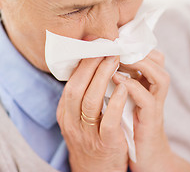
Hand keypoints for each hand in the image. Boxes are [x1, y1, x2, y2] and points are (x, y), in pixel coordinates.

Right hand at [56, 56, 127, 171]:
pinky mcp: (105, 144)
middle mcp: (71, 123)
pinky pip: (108, 120)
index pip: (70, 83)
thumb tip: (90, 66)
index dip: (82, 63)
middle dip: (91, 64)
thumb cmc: (91, 139)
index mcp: (65, 113)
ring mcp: (87, 134)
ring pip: (90, 101)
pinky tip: (125, 86)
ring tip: (115, 59)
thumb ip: (81, 97)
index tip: (93, 44)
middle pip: (76, 88)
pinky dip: (116, 101)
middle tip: (105, 46)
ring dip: (103, 77)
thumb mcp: (78, 118)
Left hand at [113, 50, 172, 171]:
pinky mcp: (151, 122)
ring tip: (117, 59)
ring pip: (160, 77)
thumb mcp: (125, 100)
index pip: (152, 56)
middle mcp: (155, 93)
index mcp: (148, 85)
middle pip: (159, 61)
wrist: (145, 158)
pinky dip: (132, 88)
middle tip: (116, 44)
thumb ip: (119, 82)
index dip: (136, 44)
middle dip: (137, 49)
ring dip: (139, 64)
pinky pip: (148, 100)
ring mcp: (155, 107)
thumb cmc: (131, 126)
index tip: (114, 40)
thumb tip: (100, 65)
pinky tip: (116, 81)